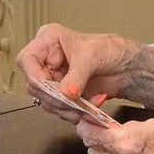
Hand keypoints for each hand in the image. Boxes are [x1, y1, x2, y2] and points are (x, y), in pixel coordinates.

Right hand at [16, 23, 131, 119]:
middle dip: (53, 96)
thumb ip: (76, 76)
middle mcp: (48, 60)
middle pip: (34, 84)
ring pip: (45, 100)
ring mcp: (55, 78)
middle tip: (70, 102)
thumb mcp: (92, 57)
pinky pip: (58, 108)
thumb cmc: (111, 50)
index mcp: (49, 41)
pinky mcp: (64, 94)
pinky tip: (85, 109)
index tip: (49, 89)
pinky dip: (71, 112)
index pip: (26, 59)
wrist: (127, 67)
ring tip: (82, 107)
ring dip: (63, 108)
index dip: (34, 76)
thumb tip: (64, 93)